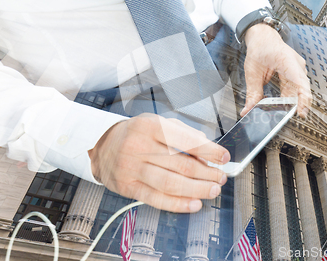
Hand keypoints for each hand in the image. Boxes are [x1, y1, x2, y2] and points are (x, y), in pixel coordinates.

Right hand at [88, 113, 229, 212]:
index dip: (209, 151)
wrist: (101, 146)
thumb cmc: (136, 134)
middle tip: (221, 177)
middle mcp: (139, 147)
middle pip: (181, 165)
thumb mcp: (158, 122)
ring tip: (213, 190)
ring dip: (197, 189)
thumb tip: (207, 151)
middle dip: (207, 173)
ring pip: (171, 184)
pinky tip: (194, 203)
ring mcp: (132, 169)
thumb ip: (184, 133)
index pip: (186, 141)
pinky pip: (157, 199)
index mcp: (149, 126)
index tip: (224, 157)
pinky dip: (178, 204)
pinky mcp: (128, 187)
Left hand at [241, 23, 311, 117]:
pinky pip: (294, 90)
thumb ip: (252, 93)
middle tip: (287, 118)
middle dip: (297, 106)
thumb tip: (248, 110)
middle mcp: (297, 66)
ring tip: (282, 113)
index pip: (301, 83)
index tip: (301, 112)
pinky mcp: (295, 75)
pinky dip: (288, 98)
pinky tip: (282, 105)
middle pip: (302, 90)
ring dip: (291, 103)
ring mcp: (298, 70)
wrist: (263, 37)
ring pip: (299, 92)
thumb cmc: (261, 48)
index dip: (303, 100)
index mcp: (288, 61)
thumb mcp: (252, 72)